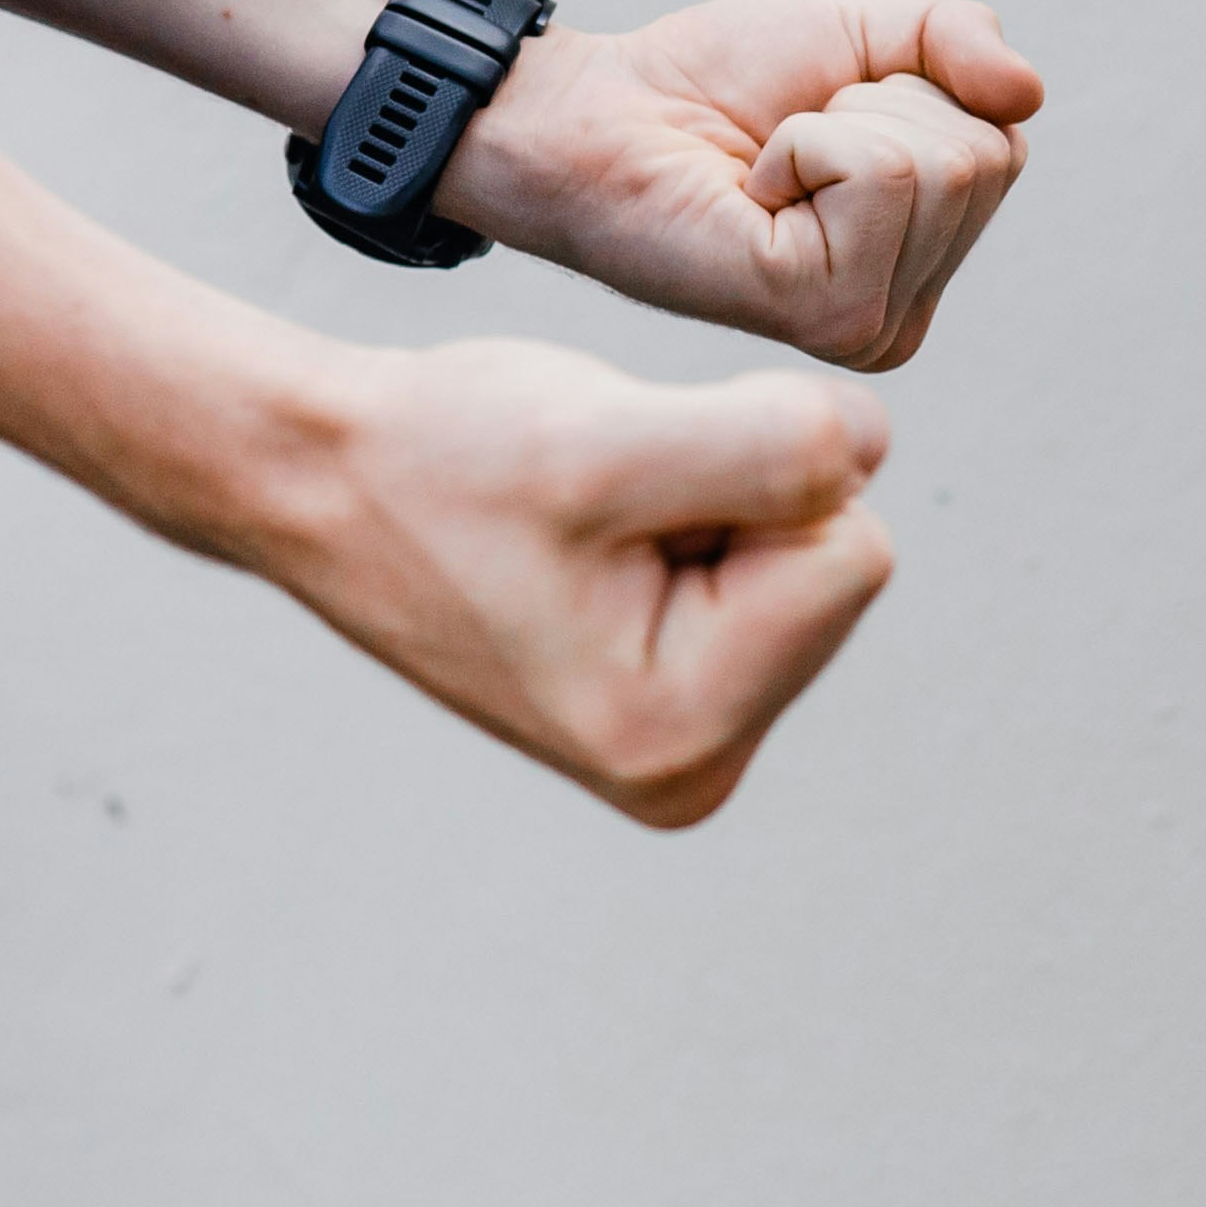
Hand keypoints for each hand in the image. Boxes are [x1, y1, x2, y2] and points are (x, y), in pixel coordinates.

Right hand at [249, 337, 899, 827]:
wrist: (331, 479)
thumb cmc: (443, 458)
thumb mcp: (607, 440)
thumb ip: (776, 448)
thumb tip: (873, 452)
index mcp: (683, 738)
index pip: (854, 554)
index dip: (754, 478)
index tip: (622, 491)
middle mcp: (696, 767)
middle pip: (838, 561)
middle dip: (736, 497)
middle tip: (598, 503)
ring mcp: (691, 740)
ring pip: (805, 552)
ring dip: (711, 499)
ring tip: (587, 517)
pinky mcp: (684, 695)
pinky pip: (766, 561)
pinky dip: (695, 513)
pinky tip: (595, 532)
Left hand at [447, 0, 1042, 370]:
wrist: (592, 113)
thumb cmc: (707, 87)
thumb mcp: (859, 38)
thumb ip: (957, 43)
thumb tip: (1029, 91)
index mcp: (922, 263)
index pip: (1004, 144)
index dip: (910, 91)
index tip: (817, 121)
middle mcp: (905, 313)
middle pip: (986, 156)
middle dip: (880, 105)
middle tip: (785, 142)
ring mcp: (870, 322)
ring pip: (941, 162)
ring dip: (836, 124)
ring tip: (765, 166)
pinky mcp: (825, 311)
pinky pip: (880, 173)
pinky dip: (807, 143)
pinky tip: (752, 191)